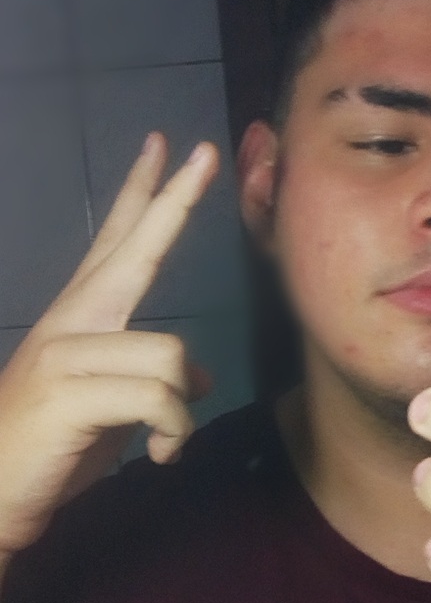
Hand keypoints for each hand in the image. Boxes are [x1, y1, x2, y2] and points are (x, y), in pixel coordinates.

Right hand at [0, 133, 218, 557]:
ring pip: (170, 355)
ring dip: (182, 411)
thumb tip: (199, 379)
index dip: (143, 194)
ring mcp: (65, 355)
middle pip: (134, 251)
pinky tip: (159, 455)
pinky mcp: (69, 395)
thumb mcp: (114, 412)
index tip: (166, 146)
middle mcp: (70, 323)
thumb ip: (152, 384)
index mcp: (79, 317)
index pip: (115, 242)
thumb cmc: (52, 452)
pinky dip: (174, 433)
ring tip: (163, 442)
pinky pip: (159, 399)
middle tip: (207, 153)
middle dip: (174, 202)